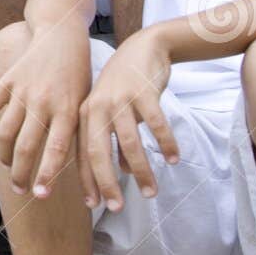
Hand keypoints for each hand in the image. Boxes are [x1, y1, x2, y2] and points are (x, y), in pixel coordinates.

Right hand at [0, 28, 91, 196]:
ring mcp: (23, 90)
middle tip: (20, 190)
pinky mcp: (8, 79)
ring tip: (8, 167)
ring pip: (6, 132)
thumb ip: (76, 130)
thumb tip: (71, 167)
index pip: (56, 151)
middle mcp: (44, 101)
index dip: (46, 176)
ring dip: (5, 155)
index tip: (40, 195)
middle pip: (27, 147)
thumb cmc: (79, 73)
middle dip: (21, 174)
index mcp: (69, 109)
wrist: (62, 33)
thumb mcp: (85, 101)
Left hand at [78, 32, 177, 211]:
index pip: (82, 154)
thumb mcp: (111, 109)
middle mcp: (98, 107)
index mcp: (86, 114)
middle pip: (98, 152)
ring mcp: (120, 99)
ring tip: (151, 192)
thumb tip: (120, 170)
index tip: (93, 205)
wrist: (145, 46)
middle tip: (116, 208)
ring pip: (129, 143)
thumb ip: (112, 138)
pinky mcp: (144, 92)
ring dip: (140, 171)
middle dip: (106, 183)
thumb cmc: (126, 84)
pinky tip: (174, 159)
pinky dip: (165, 144)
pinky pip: (156, 125)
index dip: (86, 180)